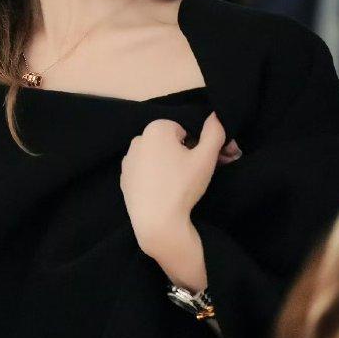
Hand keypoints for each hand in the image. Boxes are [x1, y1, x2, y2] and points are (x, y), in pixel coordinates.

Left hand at [119, 110, 236, 249]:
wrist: (157, 222)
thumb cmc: (183, 186)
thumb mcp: (206, 158)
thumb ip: (214, 133)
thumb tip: (214, 115)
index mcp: (156, 129)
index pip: (183, 131)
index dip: (194, 146)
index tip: (197, 163)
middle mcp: (138, 139)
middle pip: (167, 143)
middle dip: (180, 154)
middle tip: (189, 175)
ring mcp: (128, 160)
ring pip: (155, 157)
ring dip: (166, 165)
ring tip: (175, 185)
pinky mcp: (124, 178)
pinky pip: (144, 171)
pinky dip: (153, 177)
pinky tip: (161, 192)